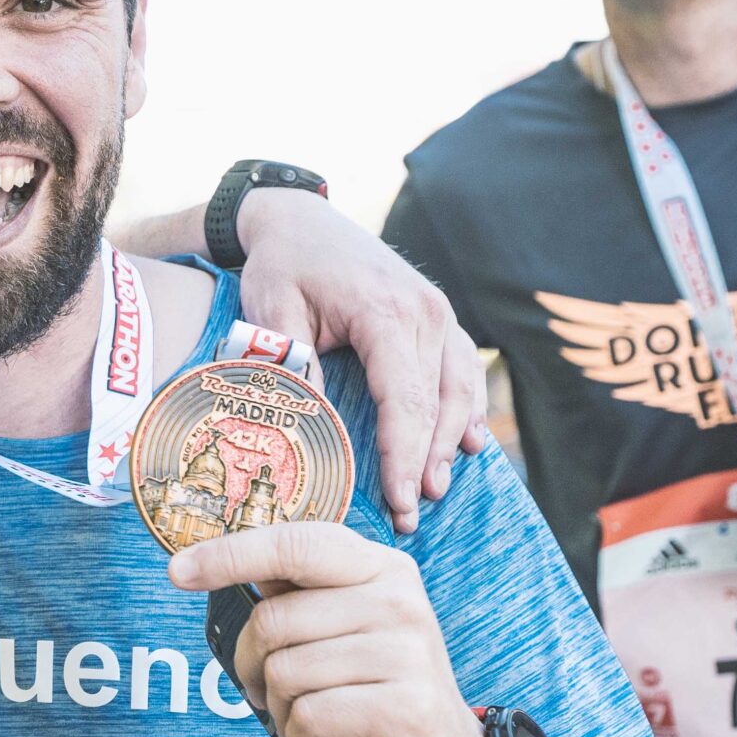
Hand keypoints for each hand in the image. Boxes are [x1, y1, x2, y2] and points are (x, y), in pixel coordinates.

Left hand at [168, 522, 502, 736]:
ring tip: (314, 731)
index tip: (178, 571)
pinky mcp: (406, 707)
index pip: (294, 543)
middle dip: (253, 668)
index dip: (230, 554)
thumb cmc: (378, 697)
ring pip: (285, 673)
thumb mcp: (345, 633)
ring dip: (281, 716)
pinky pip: (309, 718)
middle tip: (271, 698)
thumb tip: (211, 565)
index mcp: (381, 569)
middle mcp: (399, 600)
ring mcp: (408, 652)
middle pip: (272, 620)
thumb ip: (298, 598)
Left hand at [235, 188, 488, 534]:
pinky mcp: (438, 317)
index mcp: (386, 313)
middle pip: (436, 403)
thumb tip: (311, 425)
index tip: (398, 502)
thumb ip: (294, 365)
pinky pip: (462, 368)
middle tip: (412, 516)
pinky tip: (462, 443)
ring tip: (436, 489)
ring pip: (459, 389)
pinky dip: (464, 408)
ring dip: (450, 442)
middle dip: (426, 463)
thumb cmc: (282, 266)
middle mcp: (425, 313)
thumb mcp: (272, 312)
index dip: (402, 456)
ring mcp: (438, 313)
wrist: (300, 220)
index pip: (404, 400)